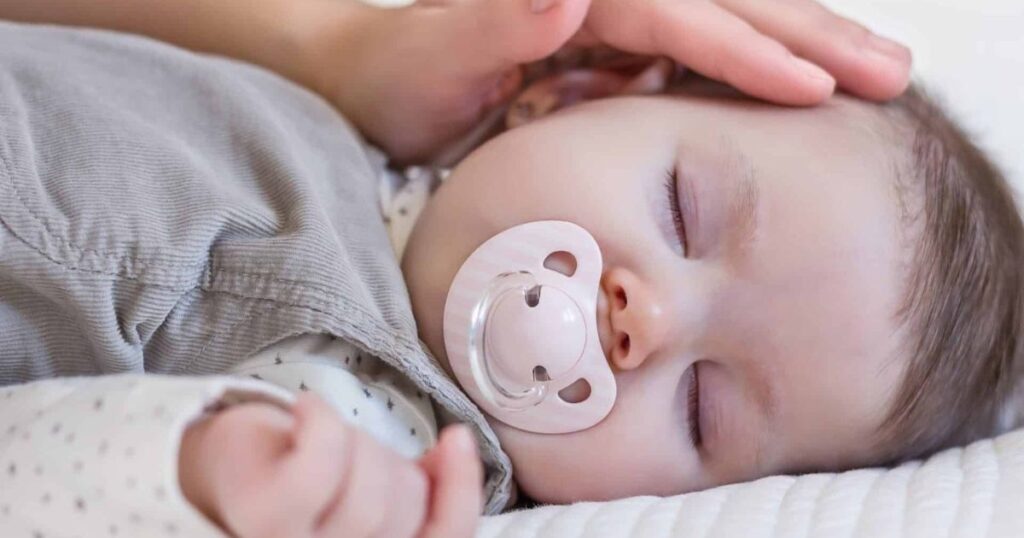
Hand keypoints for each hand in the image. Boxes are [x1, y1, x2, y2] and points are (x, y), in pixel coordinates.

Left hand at [178, 393, 482, 537]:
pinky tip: (307, 408)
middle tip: (357, 453)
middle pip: (405, 508)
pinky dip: (321, 423)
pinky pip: (321, 466)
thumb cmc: (309, 477)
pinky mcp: (264, 518)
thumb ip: (429, 486)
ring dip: (355, 445)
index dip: (461, 493)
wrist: (227, 467)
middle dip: (392, 463)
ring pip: (369, 492)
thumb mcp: (380, 485)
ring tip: (324, 440)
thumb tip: (459, 445)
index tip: (456, 440)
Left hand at [302, 0, 909, 161]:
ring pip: (728, 24)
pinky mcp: (613, 47)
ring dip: (804, 44)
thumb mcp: (434, 57)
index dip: (748, 52)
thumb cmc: (400, 78)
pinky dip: (757, 66)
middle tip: (890, 73)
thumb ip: (496, 22)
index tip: (815, 86)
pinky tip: (804, 84)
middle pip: (725, 7)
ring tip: (877, 73)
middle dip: (809, 37)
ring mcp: (614, 20)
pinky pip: (701, 52)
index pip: (678, 18)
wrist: (377, 82)